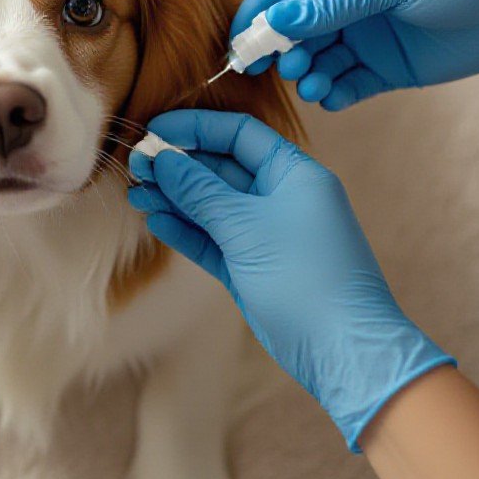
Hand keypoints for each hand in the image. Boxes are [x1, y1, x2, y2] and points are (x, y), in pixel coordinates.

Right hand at [127, 110, 452, 449]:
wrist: (342, 349)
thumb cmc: (306, 278)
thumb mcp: (246, 227)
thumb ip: (200, 191)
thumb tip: (162, 159)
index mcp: (294, 174)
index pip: (239, 134)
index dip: (194, 128)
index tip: (154, 131)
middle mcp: (281, 198)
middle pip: (221, 168)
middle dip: (178, 165)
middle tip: (136, 167)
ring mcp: (266, 234)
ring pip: (212, 205)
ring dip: (175, 198)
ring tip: (136, 194)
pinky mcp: (253, 267)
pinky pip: (213, 239)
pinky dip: (186, 229)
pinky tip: (156, 220)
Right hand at [237, 0, 478, 109]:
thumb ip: (332, 3)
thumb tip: (276, 21)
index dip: (259, 9)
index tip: (241, 40)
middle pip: (294, 25)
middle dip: (281, 49)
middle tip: (282, 68)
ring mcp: (366, 33)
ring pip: (317, 58)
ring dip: (307, 74)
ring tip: (313, 84)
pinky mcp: (386, 67)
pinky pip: (346, 84)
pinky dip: (334, 93)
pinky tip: (334, 98)